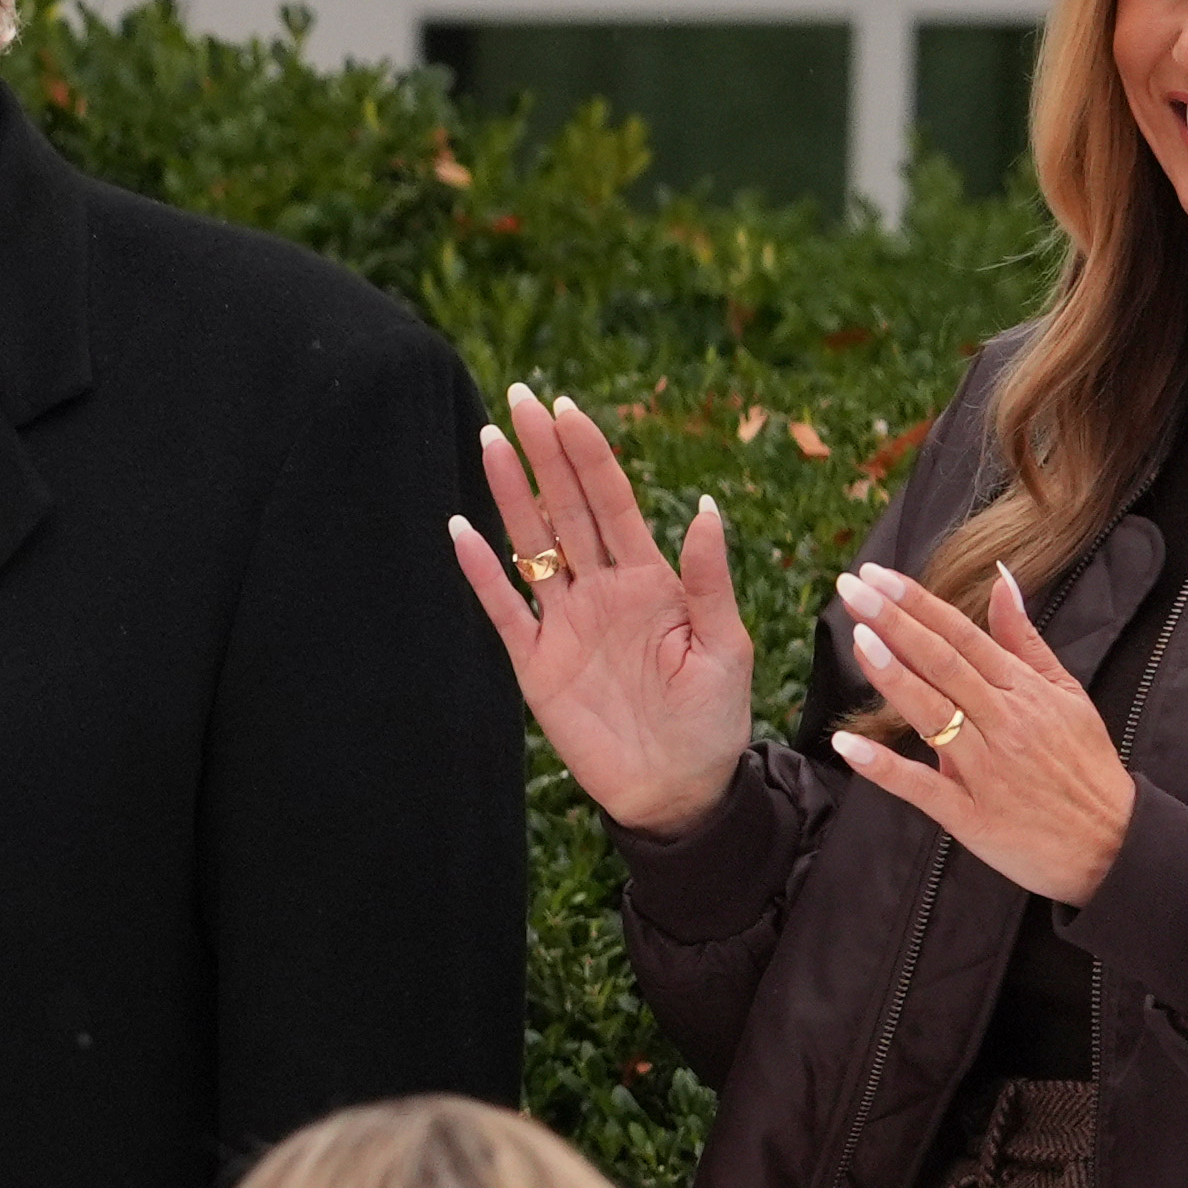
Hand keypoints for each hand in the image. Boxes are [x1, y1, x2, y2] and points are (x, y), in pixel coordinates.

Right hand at [452, 388, 755, 837]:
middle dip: (542, 453)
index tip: (566, 408)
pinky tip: (461, 532)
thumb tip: (703, 507)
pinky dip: (481, 573)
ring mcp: (564, 623)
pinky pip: (503, 609)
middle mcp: (602, 590)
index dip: (589, 454)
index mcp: (651, 580)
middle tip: (518, 398)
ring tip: (487, 443)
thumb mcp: (726, 647)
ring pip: (530, 546)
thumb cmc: (713, 719)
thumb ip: (708, 579)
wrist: (677, 789)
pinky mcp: (536, 663)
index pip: (612, 502)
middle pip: (564, 507)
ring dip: (507, 496)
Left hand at [828, 561, 1133, 905]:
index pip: (963, 636)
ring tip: (858, 639)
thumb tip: (1003, 581)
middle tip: (852, 588)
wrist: (1113, 841)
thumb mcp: (1068, 693)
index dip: (918, 603)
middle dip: (895, 622)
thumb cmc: (1085, 765)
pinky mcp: (971, 814)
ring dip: (893, 676)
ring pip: (932, 713)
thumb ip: (1026, 640)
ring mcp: (986, 768)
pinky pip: (921, 786)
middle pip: (943, 663)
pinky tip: (847, 745)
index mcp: (1024, 691)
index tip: (877, 576)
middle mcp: (1004, 722)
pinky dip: (884, 767)